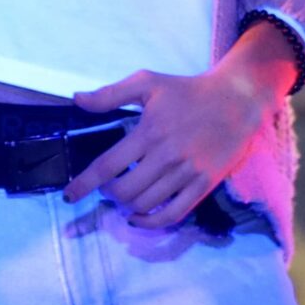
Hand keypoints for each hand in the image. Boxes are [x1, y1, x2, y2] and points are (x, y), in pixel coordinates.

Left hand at [64, 27, 296, 227]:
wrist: (235, 100)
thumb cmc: (187, 90)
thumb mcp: (147, 82)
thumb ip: (111, 94)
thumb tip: (77, 100)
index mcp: (149, 132)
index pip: (108, 166)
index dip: (84, 184)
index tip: (69, 195)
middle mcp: (166, 156)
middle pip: (125, 191)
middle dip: (109, 194)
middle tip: (107, 188)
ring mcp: (187, 173)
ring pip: (147, 204)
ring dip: (128, 207)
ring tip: (124, 198)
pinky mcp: (204, 184)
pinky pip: (174, 214)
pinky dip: (152, 222)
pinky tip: (140, 218)